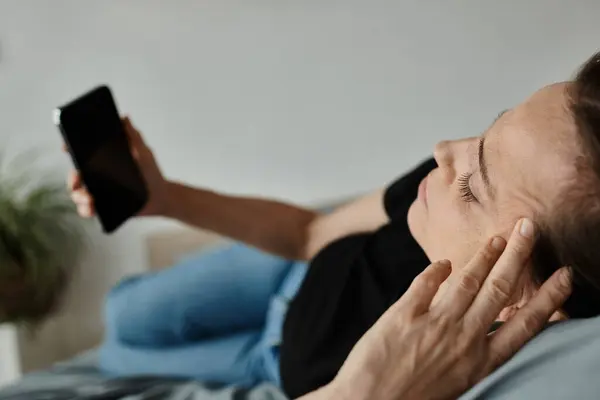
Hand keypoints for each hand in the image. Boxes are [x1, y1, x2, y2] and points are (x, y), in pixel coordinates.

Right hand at [66, 117, 169, 217]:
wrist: (162, 196)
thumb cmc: (151, 172)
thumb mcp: (143, 152)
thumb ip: (134, 137)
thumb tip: (124, 118)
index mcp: (102, 161)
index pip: (81, 154)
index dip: (70, 148)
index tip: (67, 147)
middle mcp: (96, 176)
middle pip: (75, 176)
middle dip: (72, 180)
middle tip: (78, 181)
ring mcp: (98, 192)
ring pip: (78, 194)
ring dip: (79, 197)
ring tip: (90, 200)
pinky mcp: (103, 207)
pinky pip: (88, 209)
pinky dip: (86, 210)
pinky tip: (92, 210)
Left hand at [321, 218, 571, 399]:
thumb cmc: (412, 399)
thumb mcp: (455, 382)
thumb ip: (469, 353)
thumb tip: (476, 325)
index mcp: (480, 362)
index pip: (524, 325)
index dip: (547, 299)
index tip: (563, 276)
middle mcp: (463, 339)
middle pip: (498, 290)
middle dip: (517, 257)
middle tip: (527, 228)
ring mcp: (434, 324)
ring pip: (466, 280)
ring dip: (483, 256)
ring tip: (496, 239)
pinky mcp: (403, 315)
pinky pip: (425, 283)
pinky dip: (436, 270)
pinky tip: (444, 263)